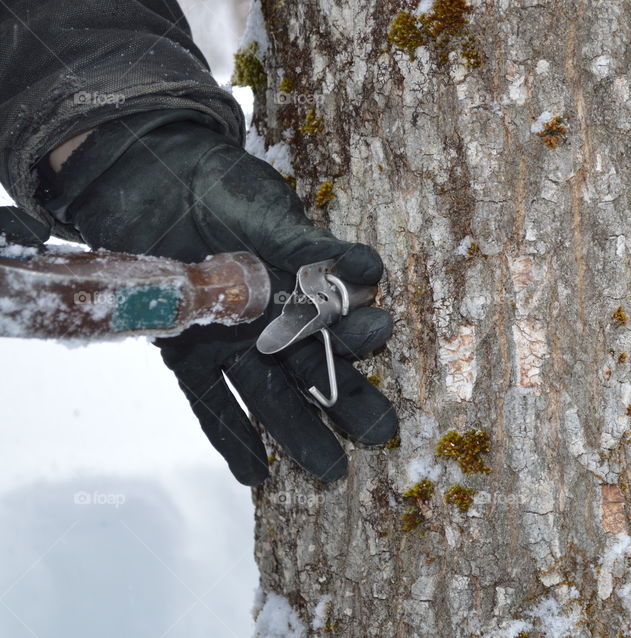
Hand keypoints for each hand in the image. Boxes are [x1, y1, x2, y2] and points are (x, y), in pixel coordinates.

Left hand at [58, 116, 396, 484]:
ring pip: (271, 395)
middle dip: (348, 401)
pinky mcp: (186, 353)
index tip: (379, 331)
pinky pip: (210, 403)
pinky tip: (255, 474)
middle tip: (379, 432)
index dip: (359, 333)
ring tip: (330, 470)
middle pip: (315, 369)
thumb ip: (306, 246)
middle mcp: (270, 322)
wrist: (147, 179)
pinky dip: (231, 437)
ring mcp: (230, 343)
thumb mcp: (265, 213)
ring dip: (300, 432)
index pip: (338, 321)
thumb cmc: (216, 188)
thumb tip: (370, 269)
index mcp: (298, 286)